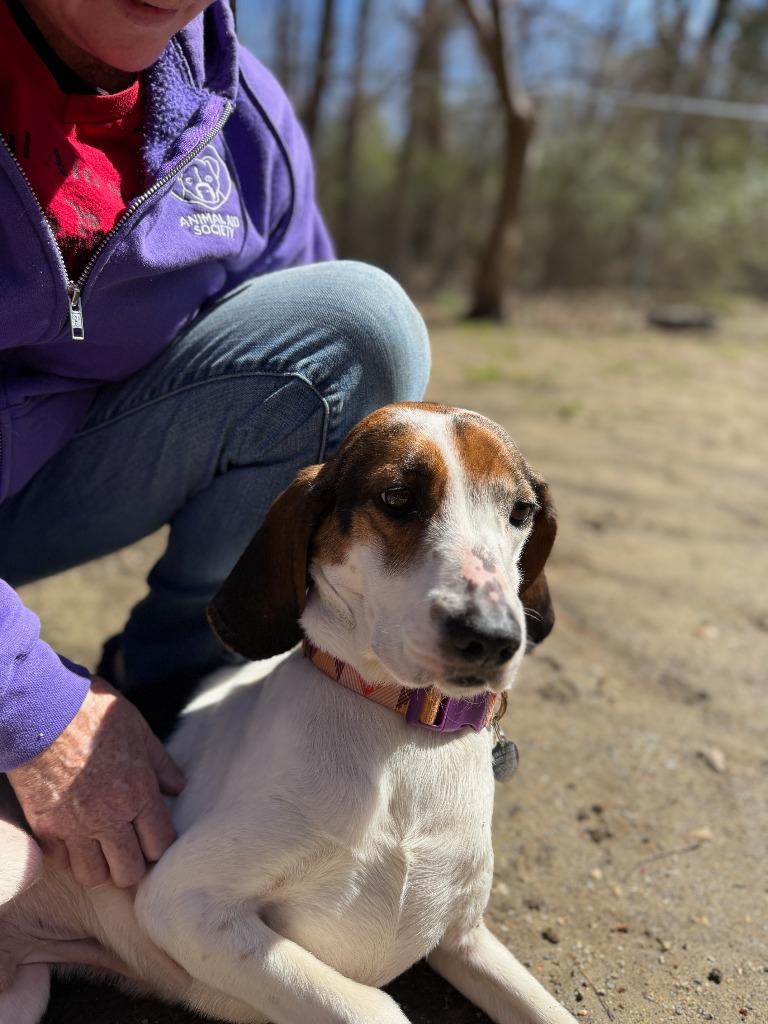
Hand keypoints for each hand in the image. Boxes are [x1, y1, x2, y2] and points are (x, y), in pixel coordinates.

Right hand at [7, 676, 184, 887]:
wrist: (42, 710)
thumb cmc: (93, 712)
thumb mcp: (138, 729)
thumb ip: (160, 763)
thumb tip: (178, 787)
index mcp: (138, 794)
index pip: (160, 845)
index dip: (159, 844)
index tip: (153, 835)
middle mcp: (109, 818)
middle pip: (129, 872)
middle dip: (132, 864)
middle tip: (128, 847)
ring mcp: (74, 827)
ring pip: (93, 876)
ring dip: (99, 866)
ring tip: (100, 847)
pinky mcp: (45, 828)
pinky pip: (61, 861)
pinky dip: (67, 855)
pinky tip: (72, 836)